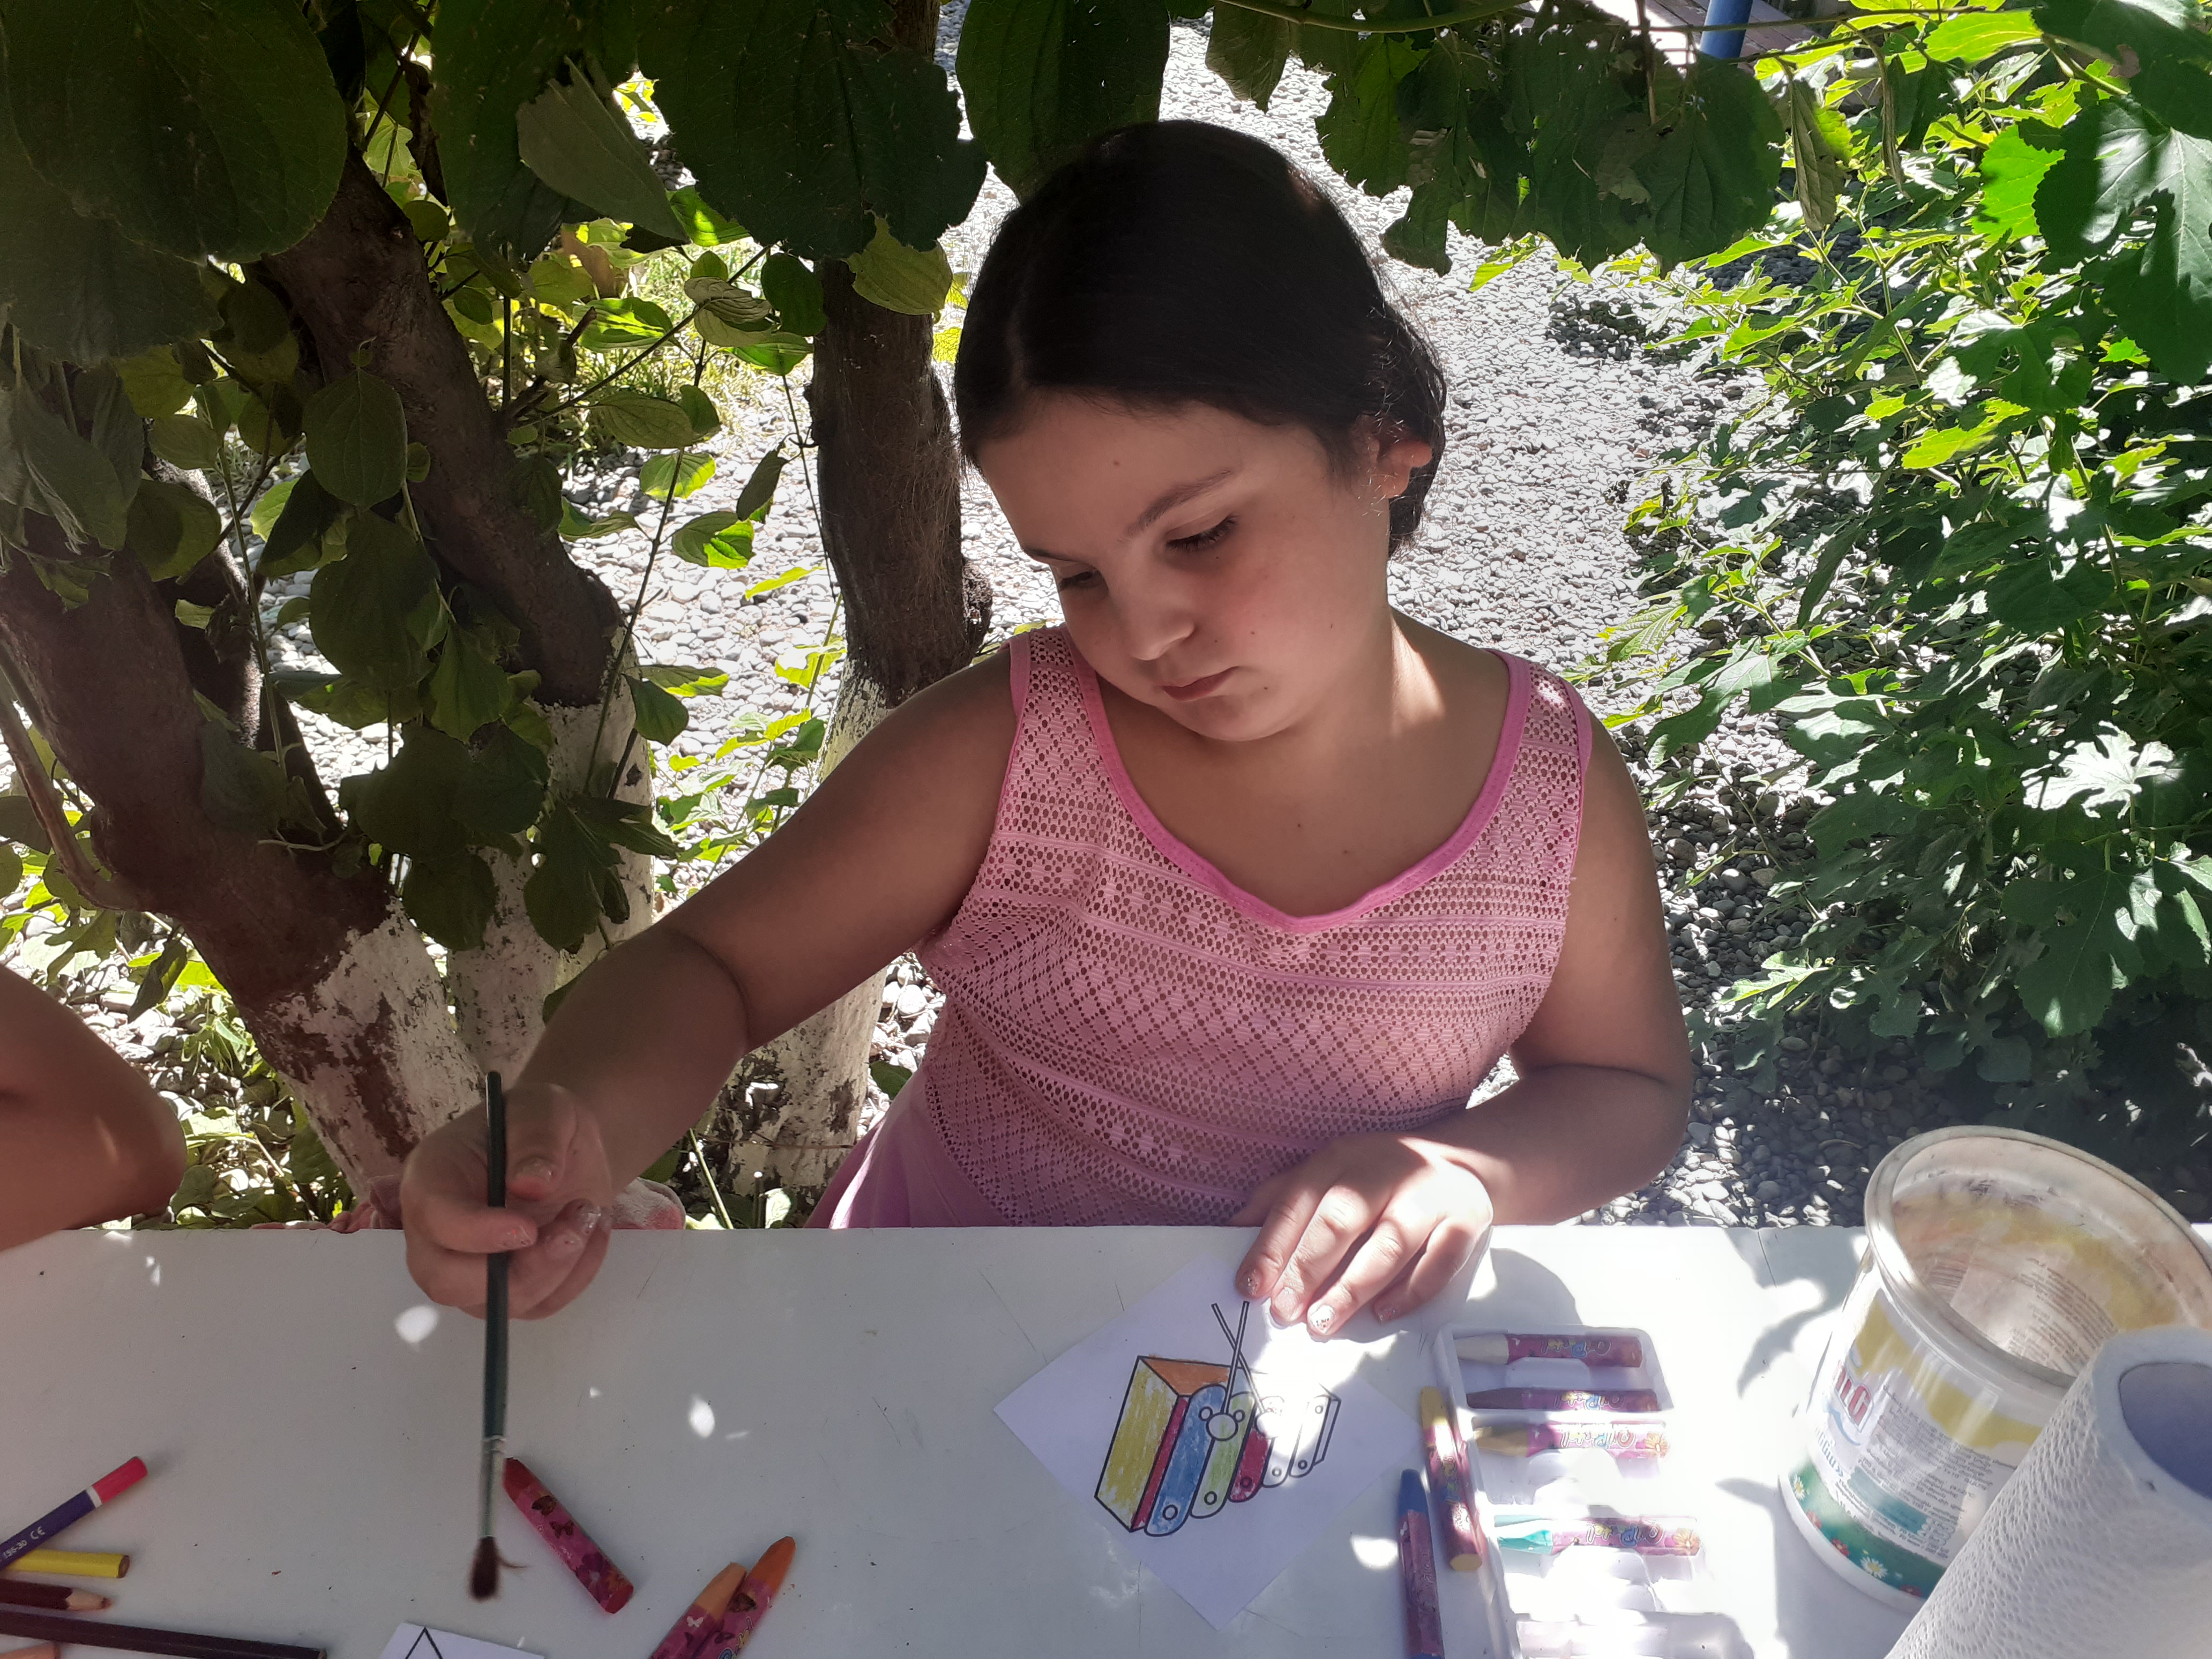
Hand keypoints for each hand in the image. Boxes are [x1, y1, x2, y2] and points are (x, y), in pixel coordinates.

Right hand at [399, 1083, 617, 1318]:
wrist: (566, 1149)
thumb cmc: (541, 1123)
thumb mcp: (545, 1109)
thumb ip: (536, 1138)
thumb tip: (532, 1184)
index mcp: (431, 1179)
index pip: (434, 1220)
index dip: (476, 1233)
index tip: (527, 1228)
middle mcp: (438, 1234)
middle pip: (447, 1282)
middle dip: (518, 1269)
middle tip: (573, 1230)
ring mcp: (470, 1269)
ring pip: (498, 1304)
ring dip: (557, 1269)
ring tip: (589, 1213)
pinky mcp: (509, 1288)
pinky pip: (540, 1305)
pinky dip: (576, 1276)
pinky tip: (591, 1230)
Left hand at [1232, 1134, 1492, 1337]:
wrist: (1463, 1163)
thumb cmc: (1378, 1179)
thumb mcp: (1329, 1172)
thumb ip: (1282, 1199)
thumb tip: (1232, 1231)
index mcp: (1342, 1157)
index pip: (1299, 1199)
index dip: (1272, 1244)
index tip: (1250, 1286)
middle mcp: (1385, 1170)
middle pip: (1342, 1218)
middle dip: (1308, 1267)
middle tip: (1285, 1311)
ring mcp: (1428, 1195)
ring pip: (1389, 1243)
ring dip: (1353, 1287)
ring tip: (1323, 1322)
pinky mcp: (1465, 1220)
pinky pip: (1440, 1261)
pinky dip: (1411, 1290)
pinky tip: (1383, 1314)